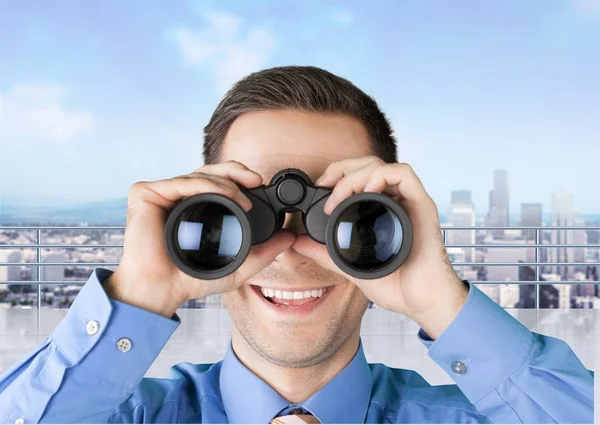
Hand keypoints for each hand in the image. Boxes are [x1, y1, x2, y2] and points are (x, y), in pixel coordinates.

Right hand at [105, 160, 295, 317]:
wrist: (161, 290)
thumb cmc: (190, 279)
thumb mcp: (237, 265)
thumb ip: (263, 252)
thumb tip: (289, 237)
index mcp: (194, 207)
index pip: (218, 182)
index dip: (239, 179)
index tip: (260, 185)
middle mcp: (177, 197)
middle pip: (209, 172)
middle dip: (236, 171)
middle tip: (257, 179)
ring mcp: (161, 194)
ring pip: (198, 174)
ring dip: (225, 181)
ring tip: (243, 196)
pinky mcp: (146, 193)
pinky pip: (181, 182)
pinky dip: (206, 184)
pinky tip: (225, 192)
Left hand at [292, 156, 467, 338]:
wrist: (421, 301)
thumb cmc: (397, 285)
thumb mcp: (351, 266)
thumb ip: (326, 254)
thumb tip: (298, 243)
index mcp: (380, 210)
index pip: (358, 176)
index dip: (336, 175)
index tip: (319, 189)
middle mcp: (395, 201)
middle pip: (367, 164)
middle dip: (340, 169)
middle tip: (324, 186)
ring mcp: (408, 201)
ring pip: (381, 164)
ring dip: (355, 173)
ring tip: (340, 195)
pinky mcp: (422, 204)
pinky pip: (404, 173)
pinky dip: (381, 175)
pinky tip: (367, 190)